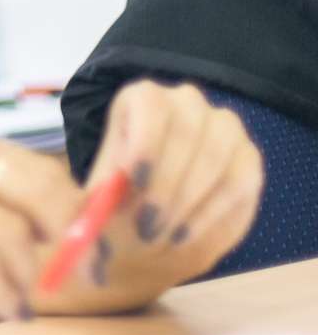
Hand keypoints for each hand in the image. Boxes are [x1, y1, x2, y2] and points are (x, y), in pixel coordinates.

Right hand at [0, 132, 82, 324]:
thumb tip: (78, 224)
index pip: (39, 167)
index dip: (78, 207)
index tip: (97, 246)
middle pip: (33, 190)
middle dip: (71, 235)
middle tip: (88, 274)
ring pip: (10, 232)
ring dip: (31, 276)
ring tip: (28, 300)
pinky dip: (3, 295)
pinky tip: (9, 312)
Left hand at [40, 80, 263, 313]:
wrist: (147, 235)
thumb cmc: (113, 211)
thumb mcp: (94, 204)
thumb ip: (92, 200)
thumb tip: (86, 204)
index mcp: (141, 99)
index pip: (150, 105)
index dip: (145, 141)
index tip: (134, 181)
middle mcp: (185, 103)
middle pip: (186, 132)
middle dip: (165, 185)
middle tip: (146, 227)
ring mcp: (223, 127)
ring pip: (215, 157)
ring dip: (187, 202)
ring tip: (160, 235)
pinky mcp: (248, 158)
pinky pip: (238, 182)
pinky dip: (210, 213)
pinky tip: (183, 235)